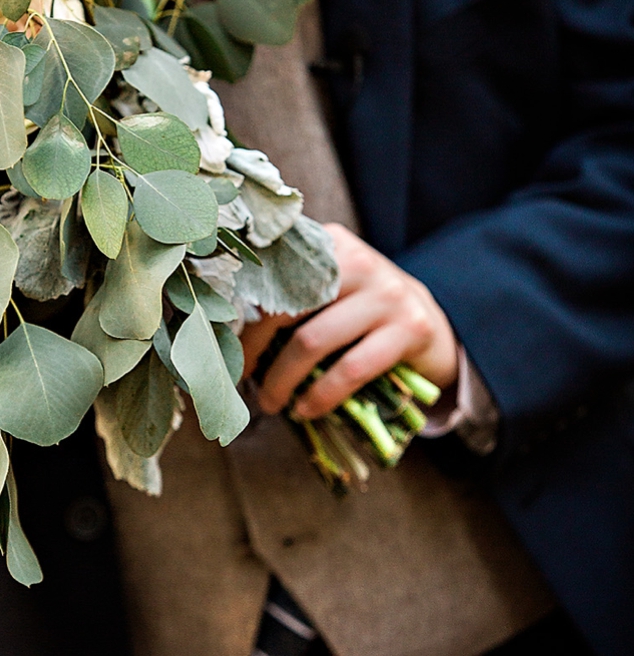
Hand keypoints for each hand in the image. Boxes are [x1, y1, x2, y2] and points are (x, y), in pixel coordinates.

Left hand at [240, 224, 458, 419]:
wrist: (433, 323)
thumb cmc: (361, 311)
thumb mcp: (331, 288)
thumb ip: (290, 294)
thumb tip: (227, 332)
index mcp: (329, 245)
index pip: (271, 275)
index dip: (242, 315)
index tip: (222, 346)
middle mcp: (358, 261)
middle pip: (286, 307)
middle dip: (256, 350)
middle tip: (241, 379)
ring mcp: (386, 293)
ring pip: (314, 341)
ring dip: (283, 380)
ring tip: (270, 402)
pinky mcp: (409, 328)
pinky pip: (352, 368)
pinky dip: (321, 395)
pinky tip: (306, 409)